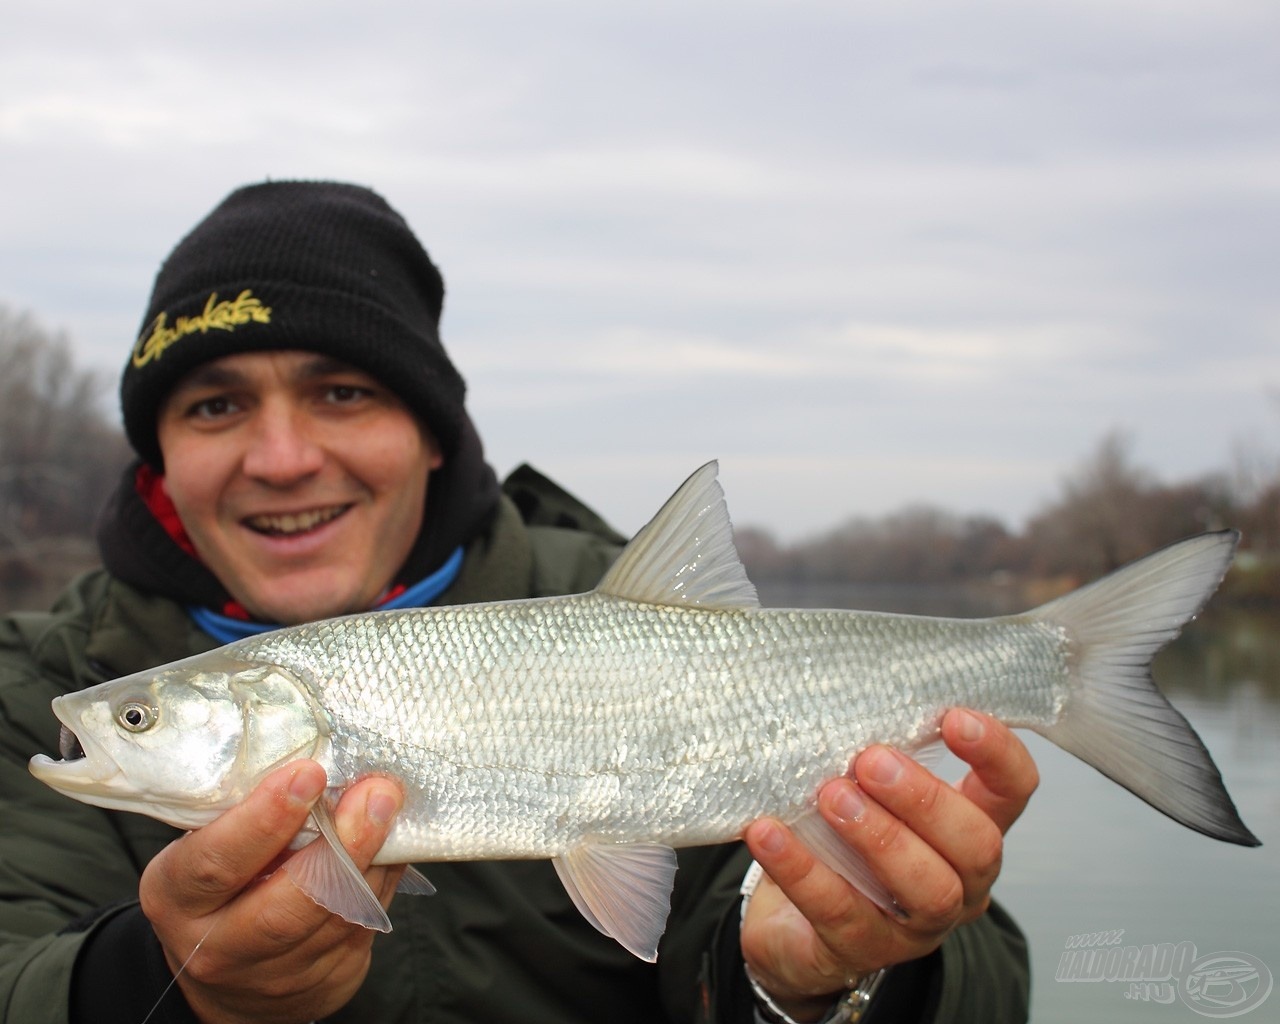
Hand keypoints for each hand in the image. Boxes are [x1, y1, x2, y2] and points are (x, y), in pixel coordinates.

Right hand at [139, 760, 405, 1023]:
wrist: (229, 974)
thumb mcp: (207, 844)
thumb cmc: (222, 882)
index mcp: (178, 897)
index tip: (308, 774)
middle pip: (287, 906)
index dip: (264, 820)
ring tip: (390, 804)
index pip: (216, 863)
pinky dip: (383, 876)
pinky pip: (365, 922)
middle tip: (374, 793)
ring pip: (338, 916)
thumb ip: (246, 812)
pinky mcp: (326, 981)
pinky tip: (393, 840)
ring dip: (374, 856)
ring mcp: (275, 974)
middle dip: (340, 845)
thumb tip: (317, 756)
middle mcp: (221, 945)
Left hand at [740, 709, 1038, 1021]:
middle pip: (977, 845)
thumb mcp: (866, 795)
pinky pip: (838, 912)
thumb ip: (875, 758)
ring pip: (927, 890)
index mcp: (966, 832)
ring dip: (879, 837)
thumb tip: (845, 700)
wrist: (792, 929)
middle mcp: (958, 883)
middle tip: (873, 761)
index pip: (1012, 791)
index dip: (996, 754)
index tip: (955, 717)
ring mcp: (914, 927)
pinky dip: (801, 869)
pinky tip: (768, 833)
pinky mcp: (859, 952)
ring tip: (831, 796)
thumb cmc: (838, 844)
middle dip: (927, 799)